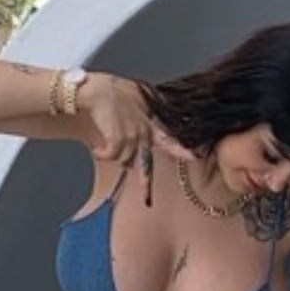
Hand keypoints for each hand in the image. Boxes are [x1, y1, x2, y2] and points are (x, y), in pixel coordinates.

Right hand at [80, 73, 195, 206]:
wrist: (95, 91)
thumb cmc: (110, 92)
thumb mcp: (133, 101)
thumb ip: (143, 114)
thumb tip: (147, 117)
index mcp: (149, 123)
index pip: (169, 139)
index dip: (182, 149)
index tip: (194, 156)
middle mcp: (144, 132)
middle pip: (145, 164)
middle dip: (146, 183)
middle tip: (147, 199)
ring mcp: (133, 137)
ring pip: (123, 160)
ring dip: (112, 155)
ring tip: (104, 141)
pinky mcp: (119, 140)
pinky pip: (111, 157)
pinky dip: (102, 154)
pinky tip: (97, 146)